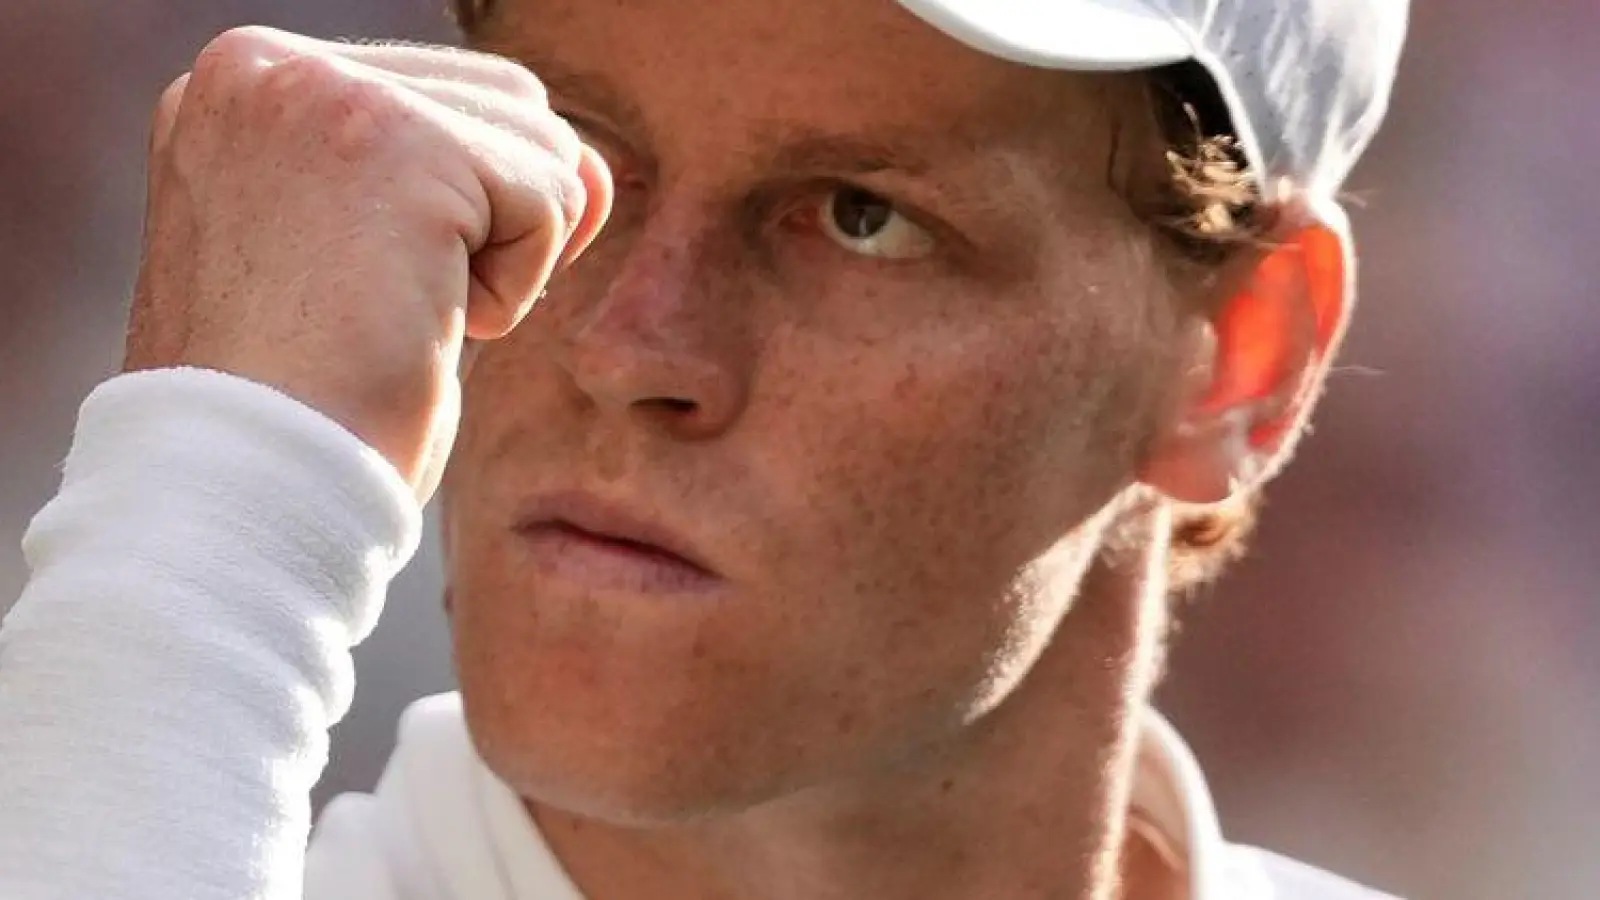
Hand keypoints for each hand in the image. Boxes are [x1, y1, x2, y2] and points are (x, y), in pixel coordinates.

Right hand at [124, 26, 612, 499]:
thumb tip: (594, 166)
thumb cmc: (311, 404)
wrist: (252, 486)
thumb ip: (475, 189)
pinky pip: (550, 199)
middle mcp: (263, 65)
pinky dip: (515, 286)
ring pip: (539, 143)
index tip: (361, 290)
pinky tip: (416, 325)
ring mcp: (322, 91)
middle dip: (491, 223)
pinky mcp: (397, 142)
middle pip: (504, 102)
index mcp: (244, 86)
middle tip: (381, 308)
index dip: (463, 210)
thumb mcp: (389, 263)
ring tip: (393, 312)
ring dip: (504, 255)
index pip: (443, 96)